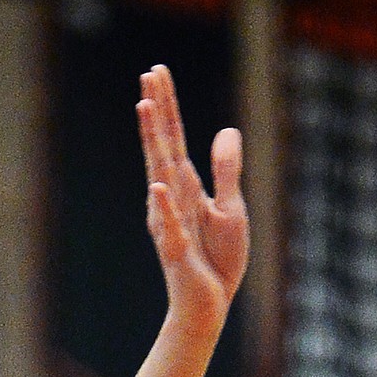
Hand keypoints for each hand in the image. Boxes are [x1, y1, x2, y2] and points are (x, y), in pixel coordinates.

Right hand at [137, 63, 248, 330]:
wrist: (209, 305)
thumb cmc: (218, 260)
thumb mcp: (231, 209)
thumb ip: (226, 171)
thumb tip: (226, 130)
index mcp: (186, 187)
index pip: (174, 138)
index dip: (168, 105)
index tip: (157, 71)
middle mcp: (172, 198)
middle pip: (163, 146)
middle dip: (157, 110)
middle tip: (148, 74)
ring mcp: (171, 222)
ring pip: (161, 174)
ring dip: (153, 141)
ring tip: (146, 107)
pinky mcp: (178, 250)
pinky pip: (171, 225)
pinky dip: (166, 206)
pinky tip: (160, 185)